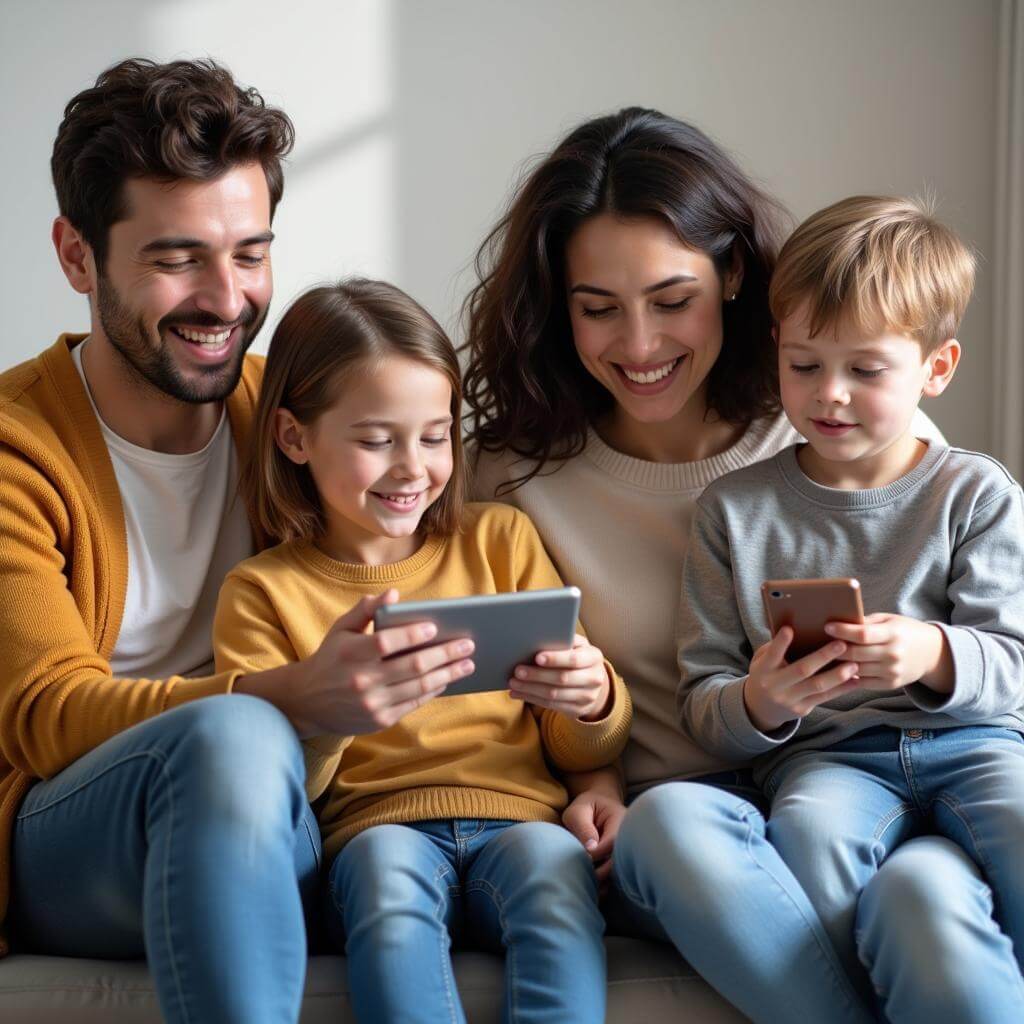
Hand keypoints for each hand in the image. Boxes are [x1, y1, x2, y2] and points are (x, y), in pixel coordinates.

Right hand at [272, 589, 475, 736]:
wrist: (308, 703)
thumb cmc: (330, 658)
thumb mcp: (340, 630)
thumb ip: (366, 610)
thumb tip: (393, 594)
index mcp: (350, 654)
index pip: (386, 643)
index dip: (412, 635)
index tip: (434, 627)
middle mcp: (361, 680)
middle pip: (412, 666)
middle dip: (445, 654)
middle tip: (467, 644)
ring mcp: (372, 703)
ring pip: (419, 687)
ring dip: (447, 674)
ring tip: (466, 663)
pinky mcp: (380, 720)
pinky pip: (414, 703)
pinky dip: (433, 690)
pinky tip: (447, 679)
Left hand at [509, 634, 611, 718]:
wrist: (593, 681)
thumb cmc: (578, 656)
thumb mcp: (577, 646)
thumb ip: (563, 641)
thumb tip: (536, 638)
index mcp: (594, 657)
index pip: (574, 659)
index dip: (555, 659)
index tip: (537, 657)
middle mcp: (594, 678)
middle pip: (562, 678)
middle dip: (537, 675)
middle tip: (517, 670)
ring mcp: (587, 696)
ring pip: (554, 695)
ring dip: (530, 689)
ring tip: (513, 683)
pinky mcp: (577, 710)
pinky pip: (551, 706)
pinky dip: (532, 699)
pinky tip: (518, 693)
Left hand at [562, 789, 626, 888]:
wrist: (600, 807)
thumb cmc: (586, 807)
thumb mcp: (578, 811)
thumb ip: (583, 827)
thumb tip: (590, 850)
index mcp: (621, 820)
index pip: (614, 841)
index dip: (598, 853)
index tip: (582, 857)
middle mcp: (629, 838)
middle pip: (620, 861)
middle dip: (600, 872)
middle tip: (581, 875)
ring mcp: (628, 852)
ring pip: (620, 873)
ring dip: (602, 881)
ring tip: (585, 882)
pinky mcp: (622, 864)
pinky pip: (617, 879)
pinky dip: (604, 885)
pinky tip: (591, 886)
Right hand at [743, 626, 859, 732]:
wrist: (761, 707)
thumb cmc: (766, 674)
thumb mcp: (762, 661)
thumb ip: (775, 648)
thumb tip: (797, 628)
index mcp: (763, 670)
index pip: (772, 655)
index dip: (780, 643)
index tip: (789, 629)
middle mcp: (774, 686)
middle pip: (801, 670)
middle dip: (822, 657)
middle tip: (841, 644)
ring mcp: (789, 699)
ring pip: (817, 686)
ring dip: (837, 675)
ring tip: (854, 665)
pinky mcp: (802, 709)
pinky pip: (824, 698)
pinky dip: (841, 689)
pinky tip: (855, 681)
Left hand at [825, 613, 950, 692]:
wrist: (931, 653)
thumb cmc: (903, 631)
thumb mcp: (888, 620)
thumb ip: (865, 622)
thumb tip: (837, 621)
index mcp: (893, 634)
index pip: (863, 634)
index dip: (843, 631)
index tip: (827, 626)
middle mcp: (893, 654)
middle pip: (856, 654)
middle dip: (835, 649)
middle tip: (818, 643)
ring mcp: (892, 672)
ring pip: (856, 669)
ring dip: (837, 664)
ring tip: (821, 657)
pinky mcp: (890, 684)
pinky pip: (862, 682)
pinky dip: (847, 676)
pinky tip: (835, 669)